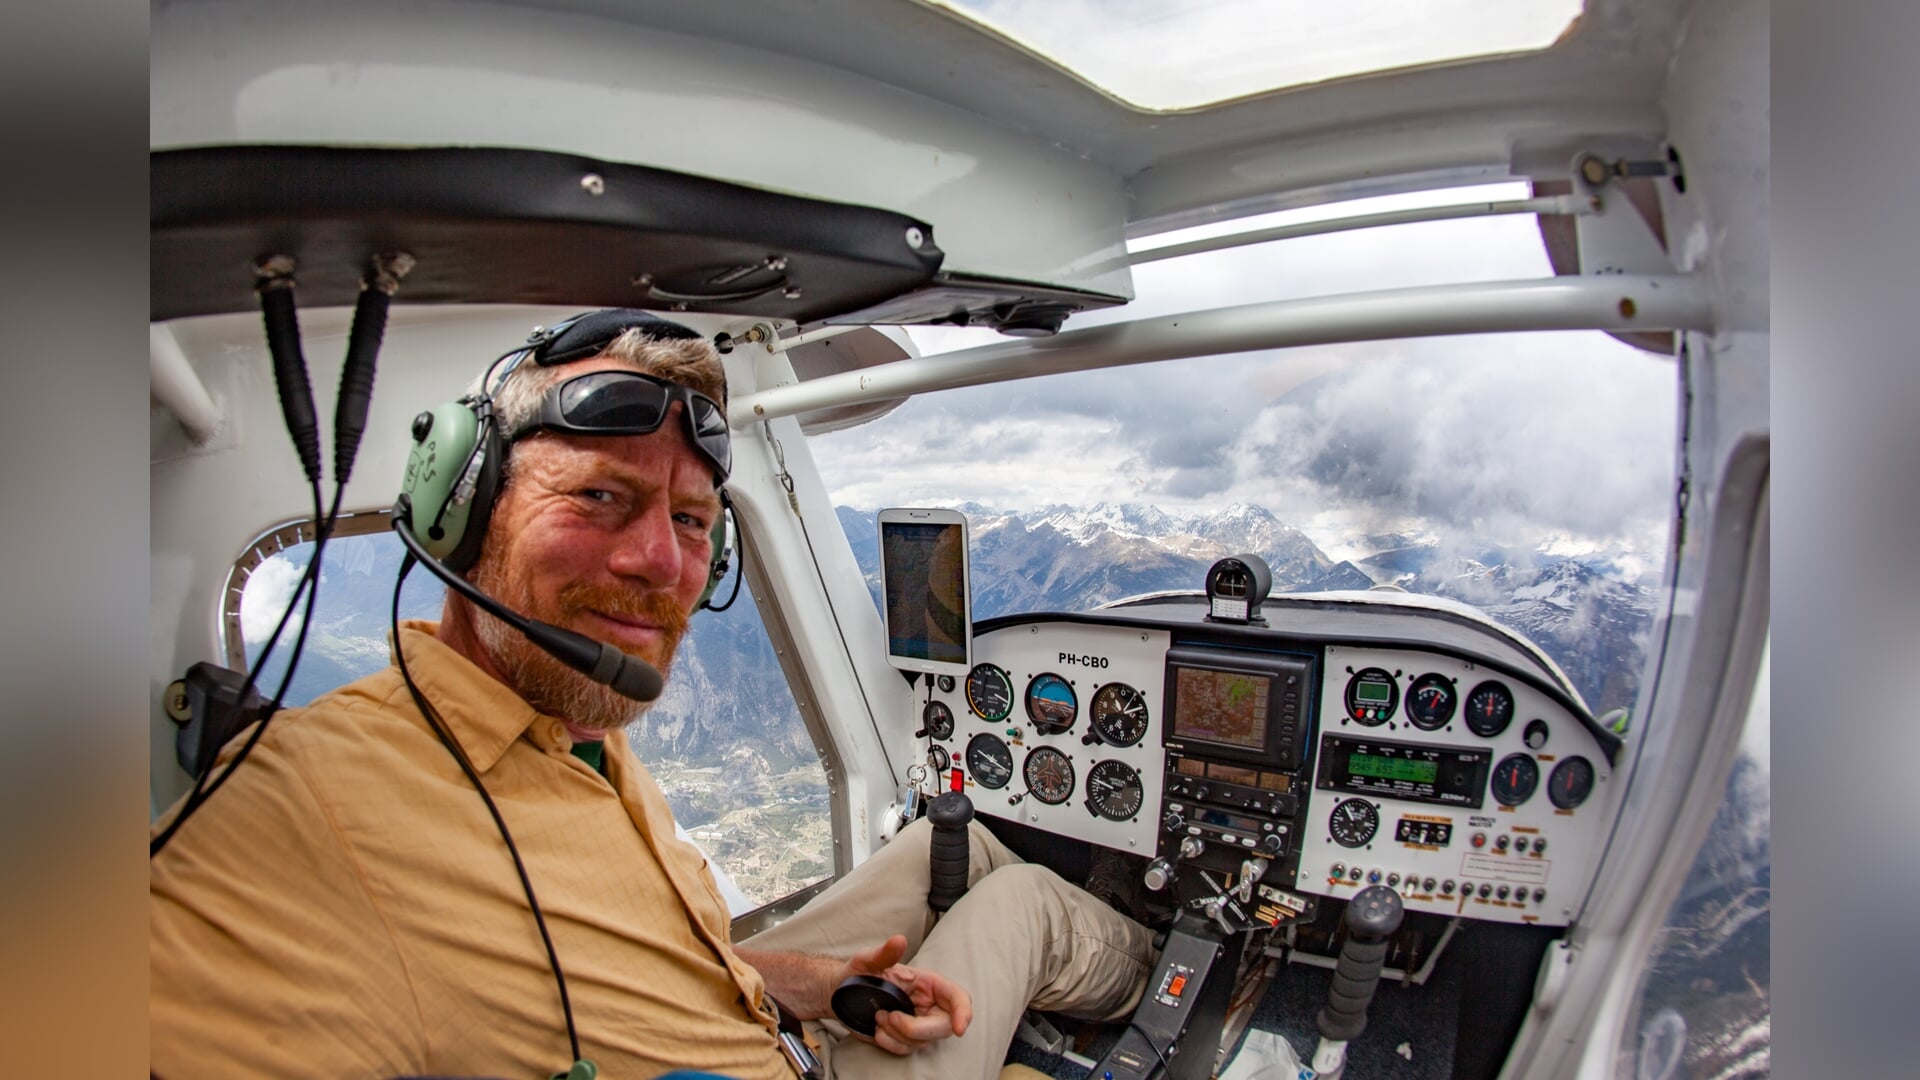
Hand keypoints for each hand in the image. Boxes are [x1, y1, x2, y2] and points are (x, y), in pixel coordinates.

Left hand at [844, 935, 972, 1055]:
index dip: (963, 1012)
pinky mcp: (905, 1038)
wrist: (840, 994)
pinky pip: (906, 1049)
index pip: (956, 997)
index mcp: (927, 982)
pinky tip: (877, 1030)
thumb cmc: (856, 973)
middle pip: (943, 1025)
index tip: (959, 1028)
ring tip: (878, 1016)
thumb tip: (898, 940)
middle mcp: (927, 1003)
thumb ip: (883, 953)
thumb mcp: (866, 961)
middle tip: (891, 1017)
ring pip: (923, 1041)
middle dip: (917, 1028)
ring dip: (897, 1033)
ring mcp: (918, 1023)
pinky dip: (889, 1043)